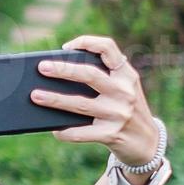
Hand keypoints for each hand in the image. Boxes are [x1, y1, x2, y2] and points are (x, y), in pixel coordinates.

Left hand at [30, 35, 160, 166]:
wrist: (148, 142)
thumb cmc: (125, 109)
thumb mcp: (123, 88)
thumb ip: (103, 77)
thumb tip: (58, 73)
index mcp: (126, 75)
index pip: (108, 48)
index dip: (86, 42)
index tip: (66, 46)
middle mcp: (124, 92)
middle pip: (89, 75)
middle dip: (63, 70)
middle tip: (42, 68)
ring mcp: (119, 114)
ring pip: (80, 104)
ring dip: (55, 99)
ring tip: (35, 95)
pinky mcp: (112, 135)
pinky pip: (82, 133)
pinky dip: (65, 131)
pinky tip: (54, 130)